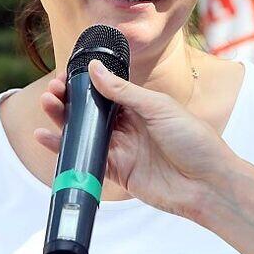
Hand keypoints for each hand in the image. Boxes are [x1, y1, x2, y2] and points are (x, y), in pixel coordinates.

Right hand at [35, 60, 239, 220]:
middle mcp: (128, 125)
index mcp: (141, 105)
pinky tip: (46, 137)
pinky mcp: (116, 172)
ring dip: (63, 119)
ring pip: (84, 132)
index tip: (65, 75)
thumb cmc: (194, 140)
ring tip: (47, 104)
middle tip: (52, 90)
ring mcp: (121, 148)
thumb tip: (94, 69)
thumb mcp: (160, 107)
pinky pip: (85, 158)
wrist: (208, 184)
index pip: (105, 90)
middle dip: (68, 99)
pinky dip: (64, 149)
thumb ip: (124, 91)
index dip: (84, 83)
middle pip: (90, 110)